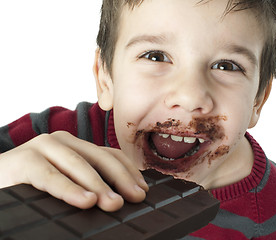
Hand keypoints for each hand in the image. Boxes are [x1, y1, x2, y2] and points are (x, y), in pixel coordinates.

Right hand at [0, 131, 148, 210]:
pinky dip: (69, 189)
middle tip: (135, 198)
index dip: (129, 171)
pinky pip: (50, 175)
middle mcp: (63, 142)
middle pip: (100, 157)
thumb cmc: (32, 183)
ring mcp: (44, 147)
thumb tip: (118, 199)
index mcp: (76, 147)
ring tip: (114, 203)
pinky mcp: (24, 160)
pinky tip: (84, 201)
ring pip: (78, 164)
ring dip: (98, 185)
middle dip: (121, 178)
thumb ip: (87, 183)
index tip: (143, 190)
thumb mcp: (66, 180)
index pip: (110, 155)